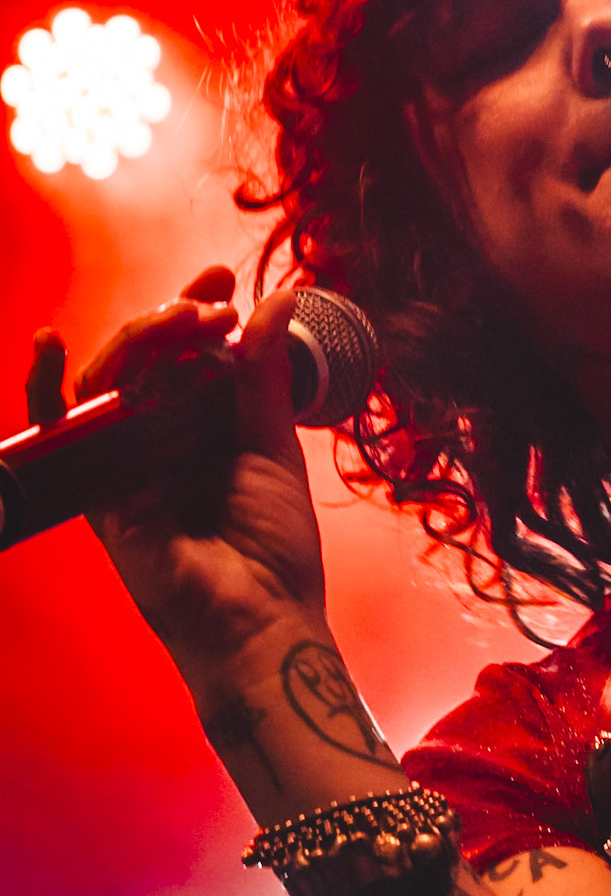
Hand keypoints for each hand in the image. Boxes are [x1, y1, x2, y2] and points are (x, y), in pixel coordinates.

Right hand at [24, 267, 327, 694]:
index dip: (196, 309)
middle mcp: (161, 437)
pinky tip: (47, 342)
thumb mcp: (272, 444)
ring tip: (183, 319)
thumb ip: (264, 373)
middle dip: (172, 316)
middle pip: (144, 357)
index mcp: (206, 424)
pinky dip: (45, 385)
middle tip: (211, 302)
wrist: (258, 617)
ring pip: (107, 379)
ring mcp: (125, 460)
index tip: (221, 278)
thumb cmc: (275, 544)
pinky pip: (59, 430)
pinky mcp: (95, 489)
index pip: (188, 351)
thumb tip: (279, 298)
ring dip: (138, 338)